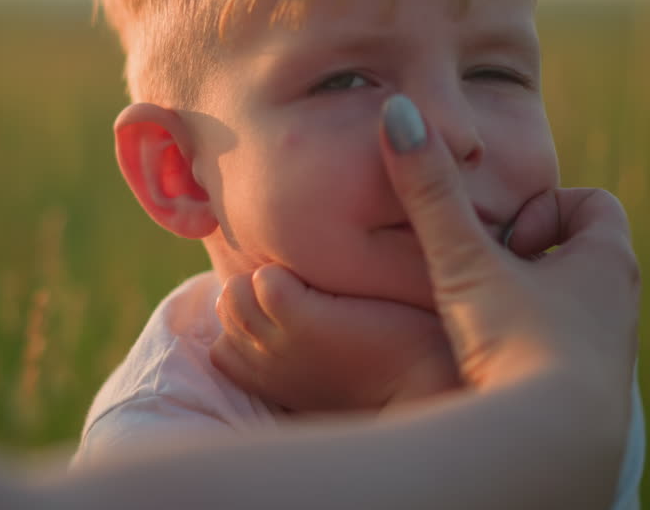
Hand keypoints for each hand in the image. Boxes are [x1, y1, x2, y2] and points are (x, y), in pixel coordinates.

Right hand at [211, 265, 458, 413]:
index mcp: (264, 381)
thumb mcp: (321, 366)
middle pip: (225, 306)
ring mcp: (275, 344)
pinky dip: (297, 267)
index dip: (252, 313)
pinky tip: (335, 275)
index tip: (291, 304)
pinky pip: (266, 278)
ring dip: (272, 274)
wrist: (427, 383)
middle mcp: (261, 366)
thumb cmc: (387, 371)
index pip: (222, 344)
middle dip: (257, 287)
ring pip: (234, 291)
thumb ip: (295, 343)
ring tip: (319, 278)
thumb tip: (288, 302)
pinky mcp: (300, 321)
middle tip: (310, 283)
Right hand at [378, 93, 637, 404]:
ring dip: (524, 304)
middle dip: (527, 258)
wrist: (551, 449)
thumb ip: (429, 191)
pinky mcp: (587, 400)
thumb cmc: (518, 344)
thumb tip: (397, 109)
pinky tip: (488, 367)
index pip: (593, 204)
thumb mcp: (465, 261)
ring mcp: (607, 357)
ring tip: (479, 320)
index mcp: (606, 262)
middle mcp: (618, 307)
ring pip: (567, 309)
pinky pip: (558, 355)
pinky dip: (525, 350)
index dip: (541, 208)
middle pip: (578, 256)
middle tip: (483, 274)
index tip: (501, 236)